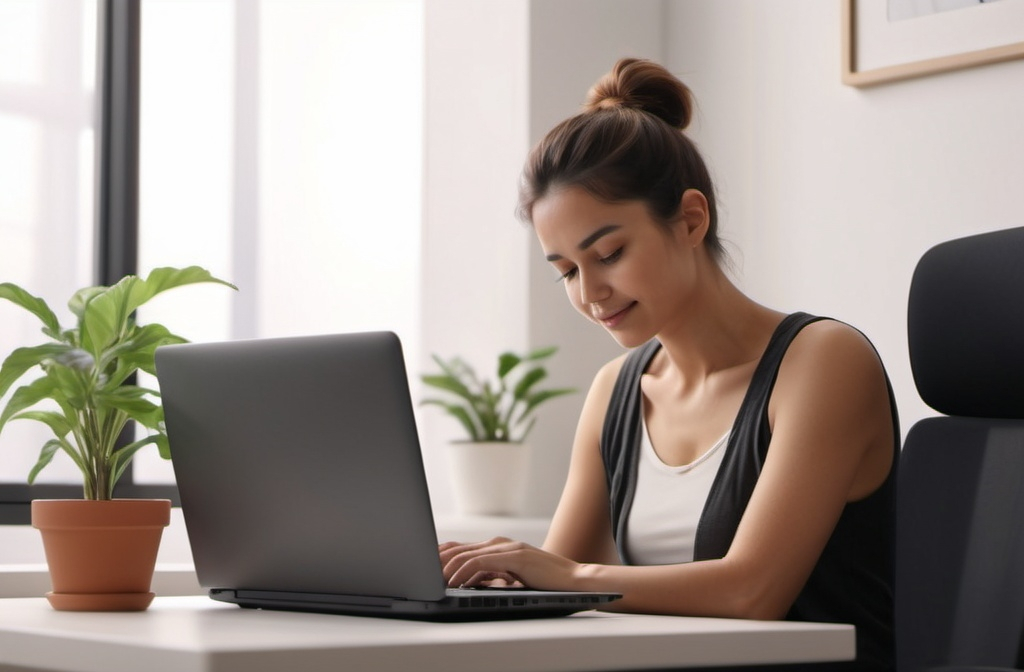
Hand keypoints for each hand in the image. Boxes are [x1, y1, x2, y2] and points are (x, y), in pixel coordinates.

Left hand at [439, 537, 581, 589]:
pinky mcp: (514, 556)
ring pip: (466, 553)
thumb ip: (491, 575)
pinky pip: (480, 561)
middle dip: (437, 560)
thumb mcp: (511, 577)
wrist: (573, 579)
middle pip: (459, 548)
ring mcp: (507, 548)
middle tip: (422, 572)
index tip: (425, 568)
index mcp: (498, 546)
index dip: (441, 556)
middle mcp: (500, 543)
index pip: (462, 547)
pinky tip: (455, 581)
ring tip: (434, 580)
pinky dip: (464, 571)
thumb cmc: (544, 582)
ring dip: (447, 567)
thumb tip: (467, 582)